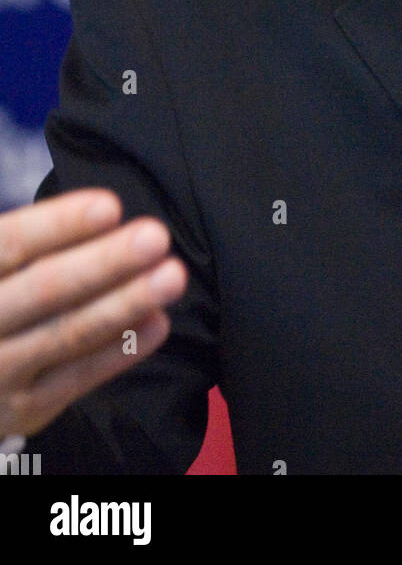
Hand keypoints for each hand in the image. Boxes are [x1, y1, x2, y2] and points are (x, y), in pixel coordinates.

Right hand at [0, 188, 186, 438]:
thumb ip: (27, 243)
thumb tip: (105, 214)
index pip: (10, 245)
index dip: (58, 225)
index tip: (110, 206)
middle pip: (43, 290)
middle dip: (103, 263)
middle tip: (156, 236)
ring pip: (67, 334)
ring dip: (125, 303)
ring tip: (172, 275)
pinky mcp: (24, 409)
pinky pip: (78, 378)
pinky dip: (120, 350)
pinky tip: (158, 322)